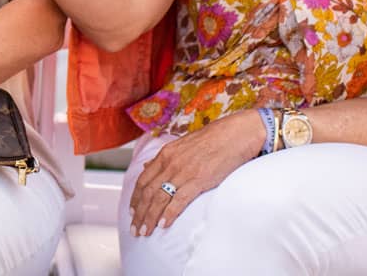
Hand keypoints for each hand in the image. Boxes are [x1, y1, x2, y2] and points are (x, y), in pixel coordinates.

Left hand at [128, 110, 265, 236]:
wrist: (234, 135)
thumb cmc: (211, 139)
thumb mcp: (182, 145)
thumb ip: (164, 158)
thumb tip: (146, 166)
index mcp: (165, 154)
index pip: (143, 180)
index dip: (135, 198)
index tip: (132, 212)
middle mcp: (170, 163)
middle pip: (147, 192)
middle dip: (139, 213)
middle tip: (134, 229)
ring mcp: (183, 172)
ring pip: (159, 199)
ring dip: (149, 218)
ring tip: (144, 232)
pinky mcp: (198, 180)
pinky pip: (179, 200)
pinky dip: (169, 214)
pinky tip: (163, 225)